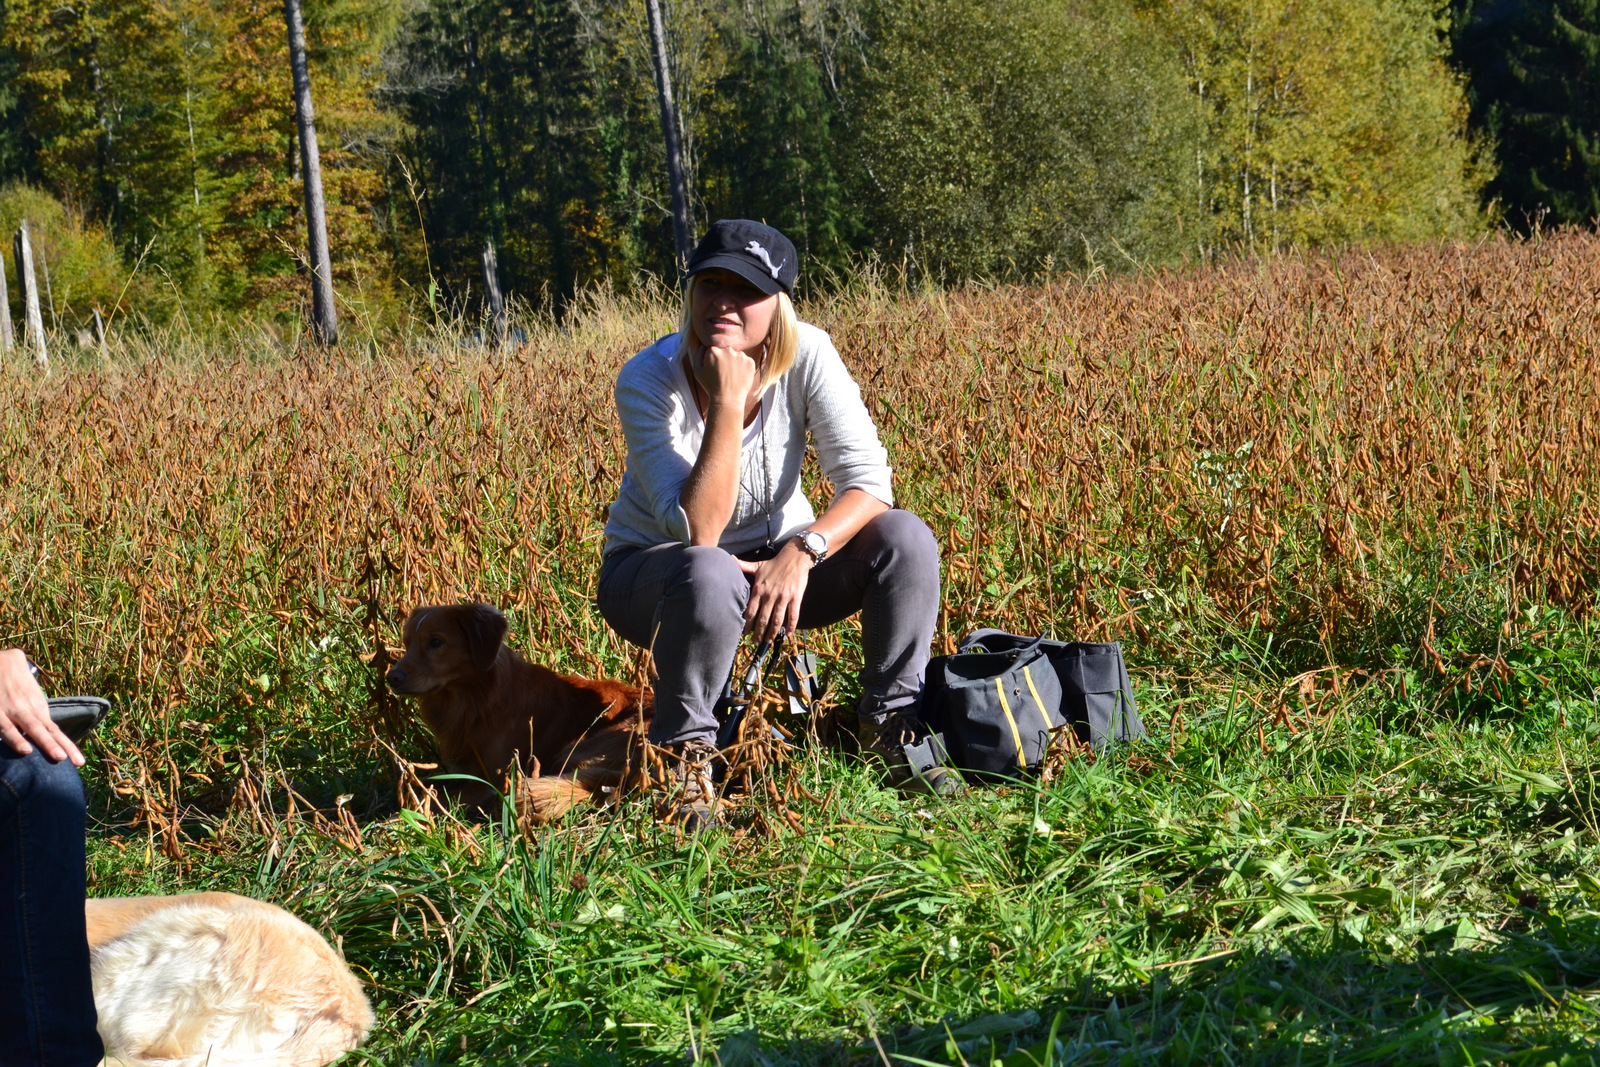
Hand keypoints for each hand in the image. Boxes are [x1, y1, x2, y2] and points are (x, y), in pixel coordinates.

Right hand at [0, 648, 82, 764]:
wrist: (0, 659)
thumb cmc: (16, 678)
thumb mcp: (30, 693)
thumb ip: (37, 709)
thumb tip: (48, 728)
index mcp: (38, 706)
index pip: (55, 730)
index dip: (67, 745)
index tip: (79, 762)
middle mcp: (27, 707)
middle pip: (43, 729)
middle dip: (54, 745)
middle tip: (66, 760)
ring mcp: (10, 707)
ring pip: (24, 726)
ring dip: (35, 740)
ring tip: (43, 754)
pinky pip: (2, 724)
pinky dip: (10, 735)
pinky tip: (19, 746)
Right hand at [692, 345, 758, 407]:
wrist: (727, 399)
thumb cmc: (710, 386)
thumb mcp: (697, 371)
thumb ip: (698, 355)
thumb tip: (703, 346)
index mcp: (713, 350)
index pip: (714, 350)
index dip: (714, 360)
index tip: (715, 369)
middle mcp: (727, 350)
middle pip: (726, 351)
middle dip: (725, 359)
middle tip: (724, 373)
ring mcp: (740, 355)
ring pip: (737, 355)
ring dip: (735, 363)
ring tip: (732, 376)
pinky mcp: (750, 362)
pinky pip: (746, 361)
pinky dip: (744, 367)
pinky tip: (739, 377)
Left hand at [739, 541, 812, 643]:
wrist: (795, 557)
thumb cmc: (775, 563)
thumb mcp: (758, 565)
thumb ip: (744, 565)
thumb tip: (731, 559)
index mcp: (759, 589)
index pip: (751, 610)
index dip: (748, 624)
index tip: (746, 632)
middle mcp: (770, 595)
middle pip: (763, 619)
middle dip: (758, 632)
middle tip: (756, 642)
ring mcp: (784, 597)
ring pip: (777, 620)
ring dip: (772, 633)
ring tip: (768, 641)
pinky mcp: (796, 597)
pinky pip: (793, 615)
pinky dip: (791, 626)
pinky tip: (789, 633)